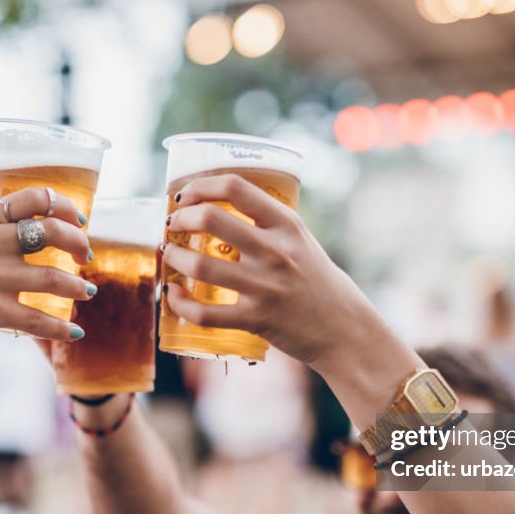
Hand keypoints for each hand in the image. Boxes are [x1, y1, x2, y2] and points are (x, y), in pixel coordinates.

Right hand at [0, 186, 93, 347]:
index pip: (34, 198)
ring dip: (78, 287)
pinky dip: (62, 328)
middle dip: (79, 244)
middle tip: (85, 256)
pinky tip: (75, 332)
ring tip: (86, 292)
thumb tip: (35, 229)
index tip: (80, 220)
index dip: (65, 207)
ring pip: (54, 278)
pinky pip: (39, 320)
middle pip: (53, 232)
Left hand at [161, 174, 367, 367]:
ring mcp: (265, 286)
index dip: (201, 185)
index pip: (236, 187)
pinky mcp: (256, 319)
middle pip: (210, 219)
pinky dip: (180, 304)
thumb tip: (219, 208)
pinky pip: (205, 313)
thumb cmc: (317, 281)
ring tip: (171, 256)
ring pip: (200, 265)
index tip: (185, 195)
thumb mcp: (300, 240)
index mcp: (287, 224)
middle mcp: (275, 250)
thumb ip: (268, 224)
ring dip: (174, 258)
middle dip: (180, 219)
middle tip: (173, 225)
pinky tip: (174, 296)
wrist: (344, 328)